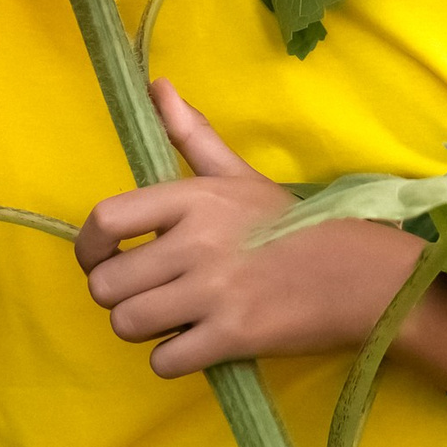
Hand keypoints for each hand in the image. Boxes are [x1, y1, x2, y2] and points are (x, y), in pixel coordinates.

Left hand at [74, 79, 425, 375]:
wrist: (358, 275)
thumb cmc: (291, 225)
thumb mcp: (239, 175)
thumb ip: (192, 133)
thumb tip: (156, 86)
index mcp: (194, 197)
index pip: (105, 220)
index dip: (88, 248)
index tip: (101, 259)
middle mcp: (196, 242)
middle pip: (106, 285)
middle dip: (119, 296)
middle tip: (149, 294)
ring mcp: (213, 292)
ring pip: (126, 324)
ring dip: (142, 329)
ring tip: (171, 319)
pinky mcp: (231, 337)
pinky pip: (163, 361)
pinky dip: (172, 359)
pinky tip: (195, 342)